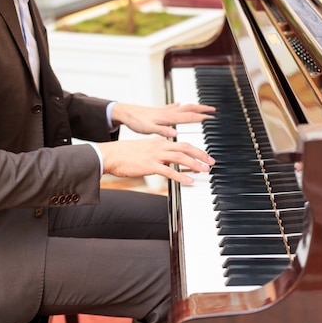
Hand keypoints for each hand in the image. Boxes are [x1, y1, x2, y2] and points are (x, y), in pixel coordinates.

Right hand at [97, 137, 214, 184]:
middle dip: (201, 154)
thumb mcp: (144, 149)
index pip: (181, 143)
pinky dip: (181, 176)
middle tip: (211, 162)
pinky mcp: (150, 166)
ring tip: (204, 170)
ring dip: (195, 164)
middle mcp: (159, 146)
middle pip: (185, 147)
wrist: (110, 155)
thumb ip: (156, 151)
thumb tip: (165, 159)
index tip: (204, 156)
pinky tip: (189, 181)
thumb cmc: (124, 154)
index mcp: (158, 141)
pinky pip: (169, 171)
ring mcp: (155, 155)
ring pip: (180, 157)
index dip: (195, 150)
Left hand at [110, 102, 214, 137]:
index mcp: (168, 117)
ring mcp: (165, 110)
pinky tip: (180, 104)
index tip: (211, 118)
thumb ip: (163, 131)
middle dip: (202, 109)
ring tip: (203, 107)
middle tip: (213, 110)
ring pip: (184, 106)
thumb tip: (175, 133)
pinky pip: (174, 107)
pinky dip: (180, 105)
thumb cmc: (136, 121)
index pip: (188, 116)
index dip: (201, 117)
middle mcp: (169, 112)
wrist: (126, 112)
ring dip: (195, 106)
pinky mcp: (160, 110)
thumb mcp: (149, 129)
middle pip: (190, 108)